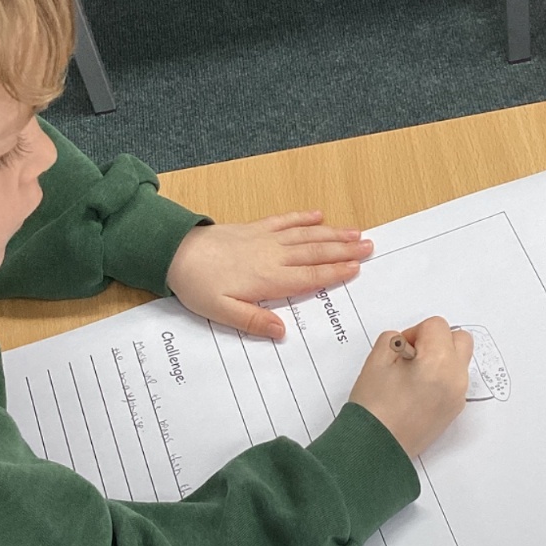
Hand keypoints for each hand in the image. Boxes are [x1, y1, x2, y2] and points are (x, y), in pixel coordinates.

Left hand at [166, 212, 372, 338]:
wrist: (175, 252)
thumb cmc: (197, 285)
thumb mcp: (222, 312)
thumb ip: (254, 320)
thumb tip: (281, 331)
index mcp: (268, 279)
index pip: (309, 276)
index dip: (335, 272)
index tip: (357, 267)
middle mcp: (272, 256)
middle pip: (316, 252)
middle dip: (345, 249)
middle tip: (370, 246)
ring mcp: (265, 239)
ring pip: (306, 235)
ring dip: (333, 233)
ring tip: (356, 232)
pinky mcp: (254, 228)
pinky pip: (284, 221)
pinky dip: (303, 218)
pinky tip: (318, 214)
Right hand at [349, 318, 473, 457]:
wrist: (377, 448)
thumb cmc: (374, 410)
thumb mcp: (376, 361)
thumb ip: (392, 340)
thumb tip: (406, 342)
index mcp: (438, 362)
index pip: (437, 326)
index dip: (415, 331)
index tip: (402, 348)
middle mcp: (455, 378)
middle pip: (459, 339)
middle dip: (437, 340)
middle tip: (413, 354)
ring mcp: (457, 396)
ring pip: (459, 360)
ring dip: (441, 358)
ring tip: (414, 374)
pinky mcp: (454, 409)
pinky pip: (455, 381)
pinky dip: (442, 377)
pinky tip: (418, 389)